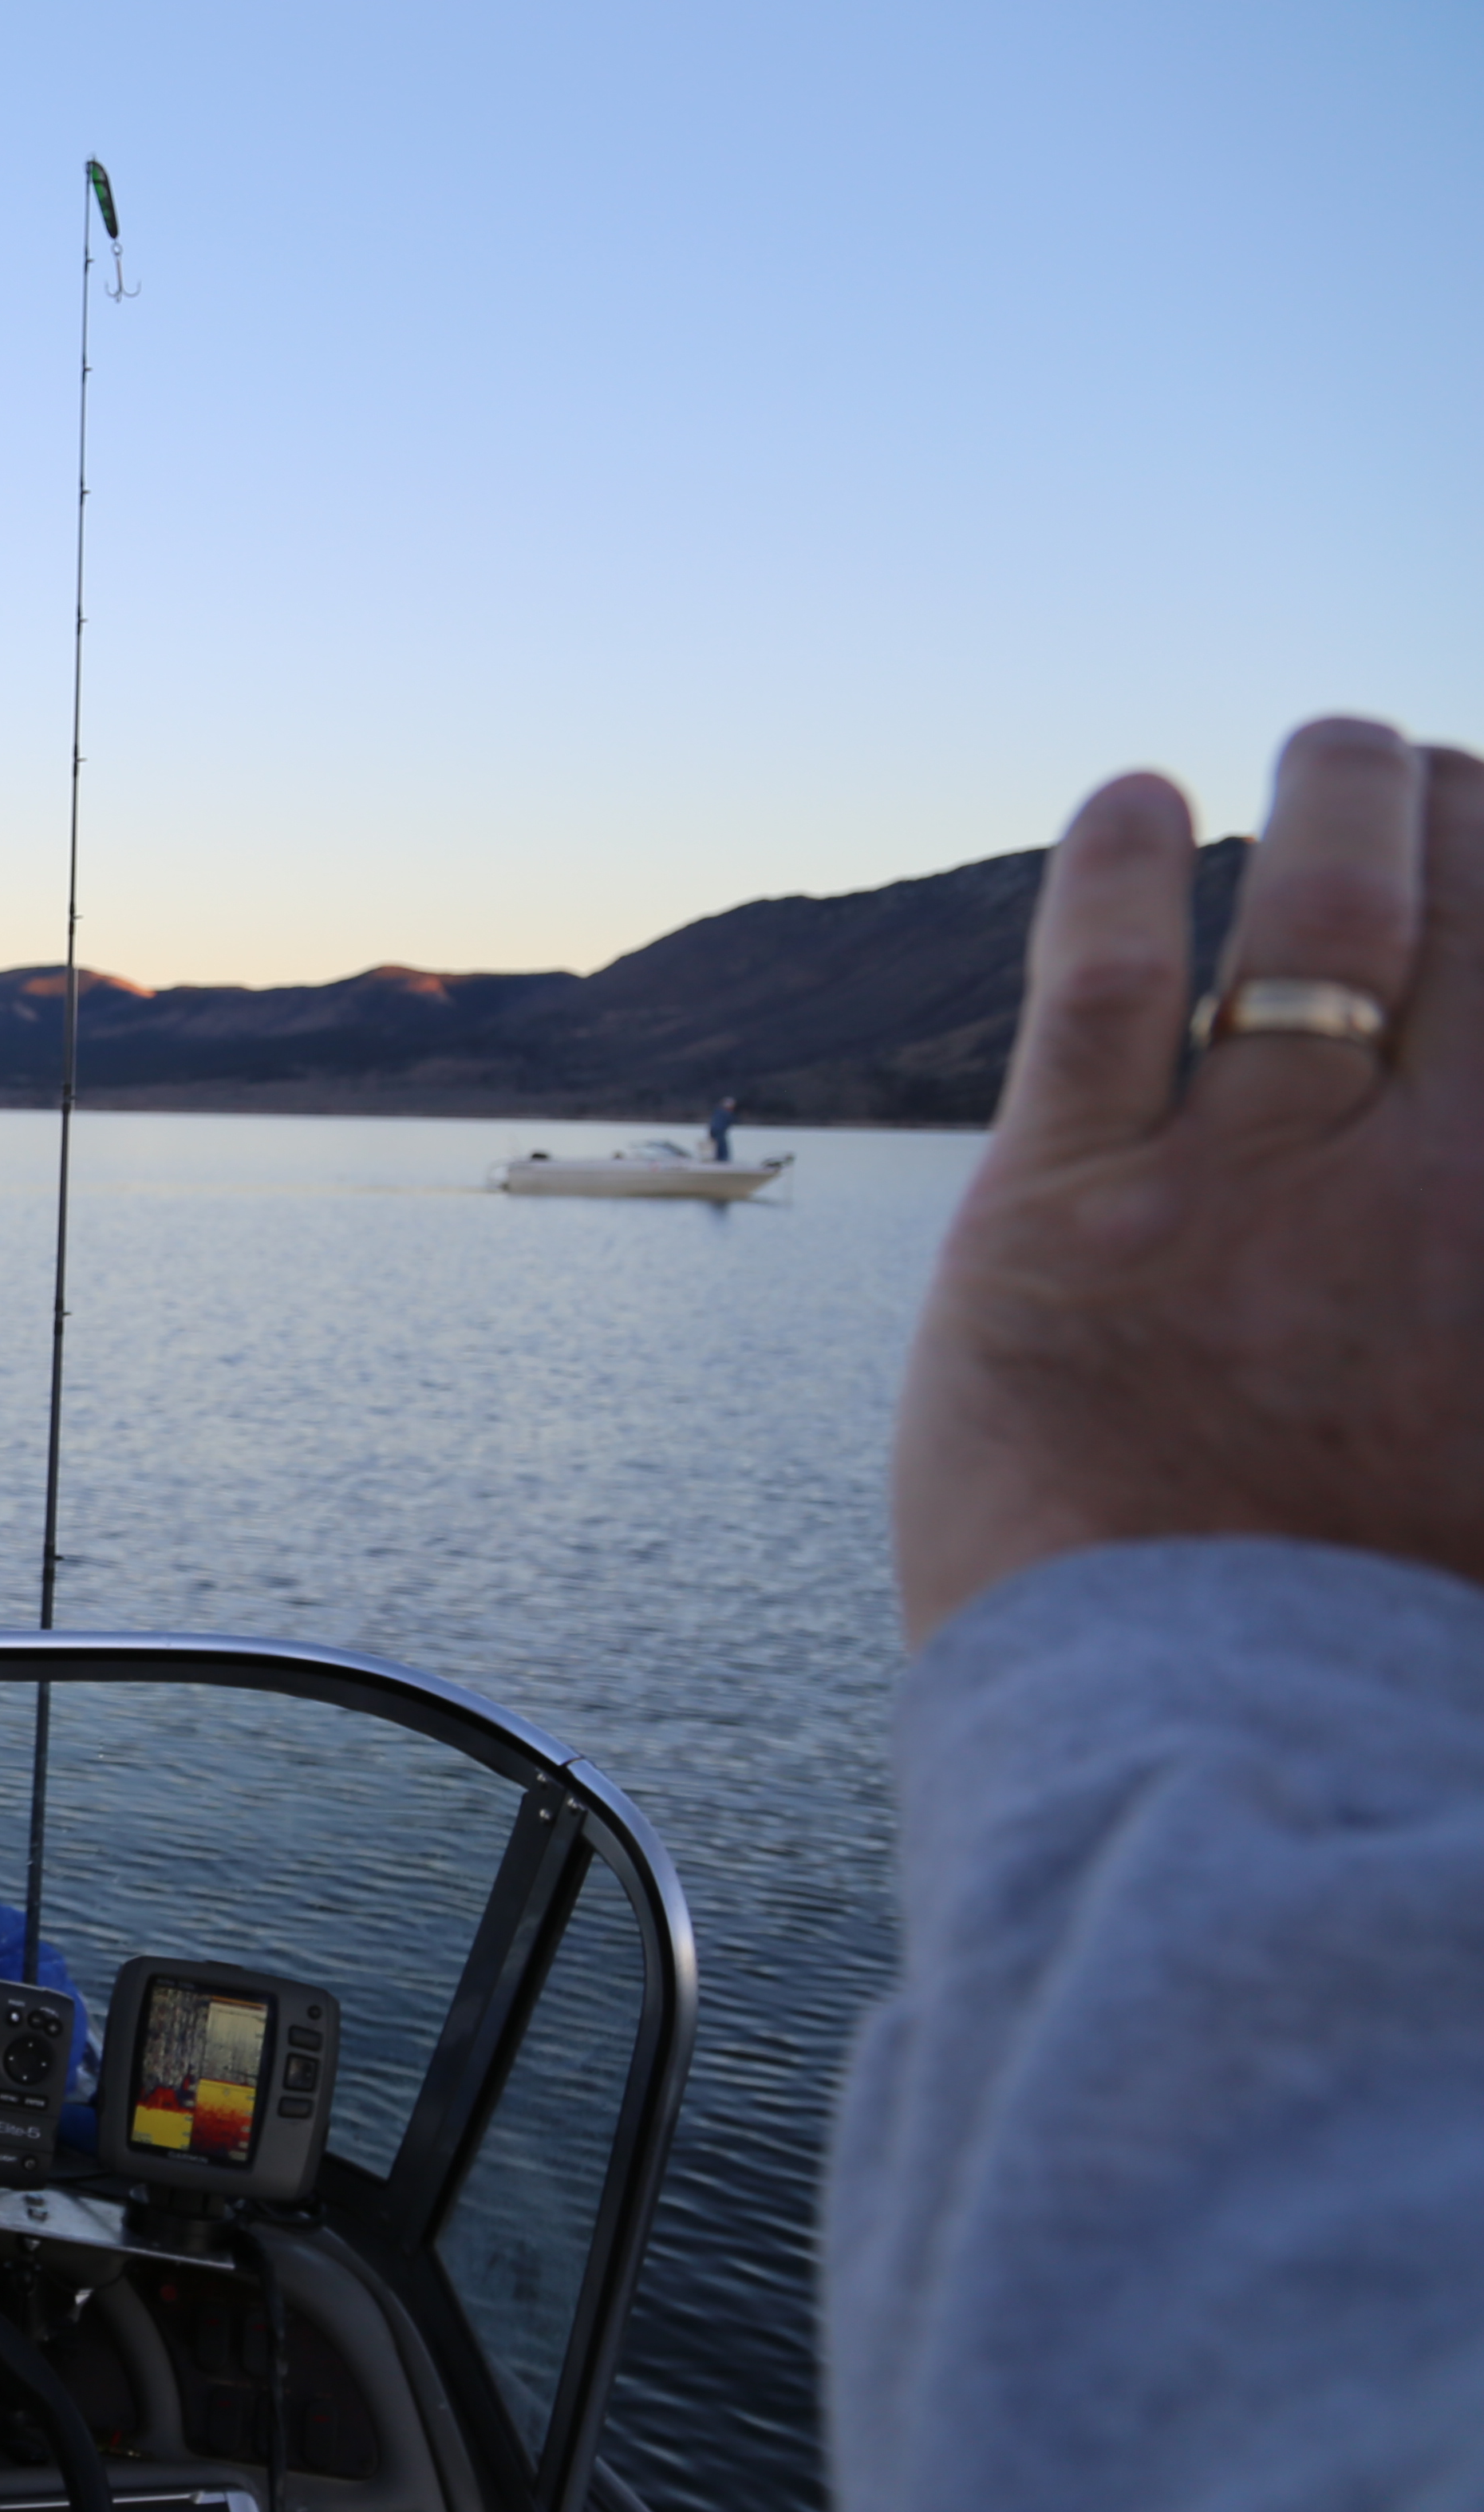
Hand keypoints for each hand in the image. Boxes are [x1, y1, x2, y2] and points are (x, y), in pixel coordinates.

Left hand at [893, 717, 1483, 1643]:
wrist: (1223, 1758)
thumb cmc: (1394, 1653)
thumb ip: (1474, 1295)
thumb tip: (1447, 1187)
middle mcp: (1456, 1177)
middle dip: (1479, 813)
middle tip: (1447, 779)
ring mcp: (1261, 1176)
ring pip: (1328, 907)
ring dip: (1344, 794)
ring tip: (1332, 753)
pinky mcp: (1068, 1197)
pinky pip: (1109, 977)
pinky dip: (1123, 864)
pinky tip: (1135, 803)